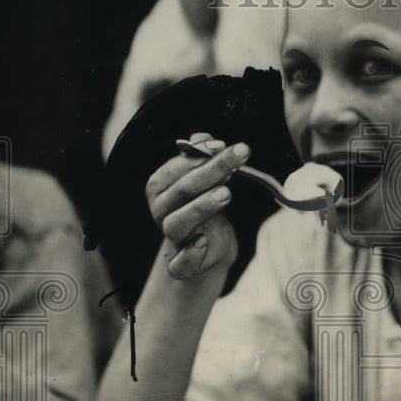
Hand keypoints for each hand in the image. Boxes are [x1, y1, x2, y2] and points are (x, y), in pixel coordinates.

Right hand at [145, 132, 249, 279]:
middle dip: (213, 170)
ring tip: (226, 192)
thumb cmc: (204, 204)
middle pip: (184, 189)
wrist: (208, 247)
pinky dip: (190, 254)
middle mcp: (161, 210)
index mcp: (160, 186)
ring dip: (202, 206)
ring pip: (178, 222)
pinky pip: (181, 262)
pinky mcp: (183, 262)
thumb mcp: (205, 177)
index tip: (224, 145)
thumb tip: (202, 137)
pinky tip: (202, 242)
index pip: (177, 167)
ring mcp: (171, 236)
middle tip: (239, 156)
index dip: (200, 154)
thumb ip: (202, 155)